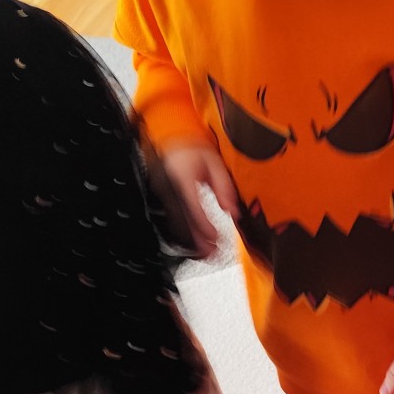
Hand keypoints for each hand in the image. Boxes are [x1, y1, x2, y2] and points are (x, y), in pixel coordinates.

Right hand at [157, 140, 239, 256]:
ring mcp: (163, 194)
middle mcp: (169, 188)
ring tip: (206, 254)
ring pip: (175, 224)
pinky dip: (184, 233)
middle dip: (197, 241)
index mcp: (183, 178)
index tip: (216, 239)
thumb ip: (223, 186)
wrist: (170, 138)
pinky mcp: (162, 198)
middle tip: (212, 255)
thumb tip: (231, 209)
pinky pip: (172, 219)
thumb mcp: (214, 162)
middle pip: (182, 221)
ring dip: (190, 241)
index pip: (194, 207)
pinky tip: (194, 242)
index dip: (205, 226)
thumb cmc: (192, 148)